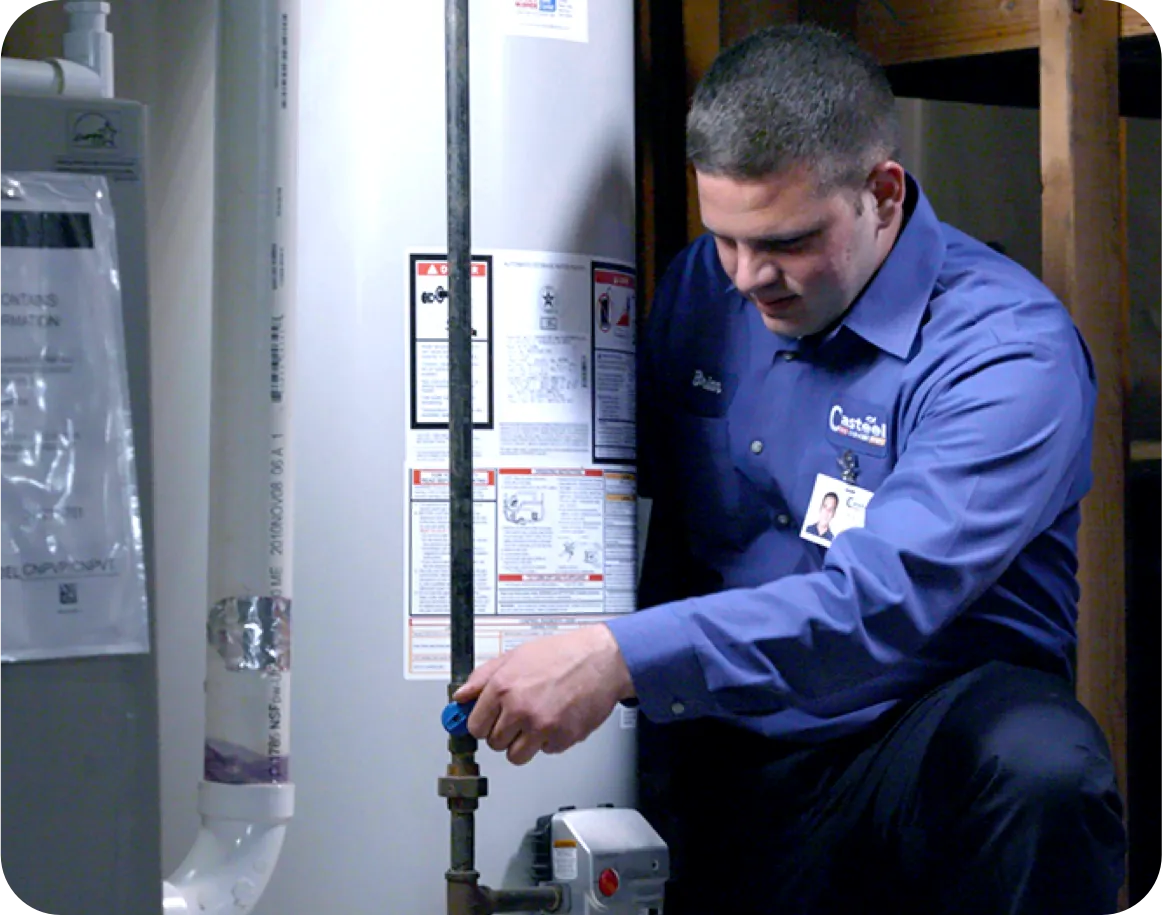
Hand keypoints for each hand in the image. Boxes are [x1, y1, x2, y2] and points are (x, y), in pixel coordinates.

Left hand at [452, 624, 634, 765]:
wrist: (601, 660)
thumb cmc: (562, 655)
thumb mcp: (516, 656)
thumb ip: (484, 677)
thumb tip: (461, 695)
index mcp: (503, 687)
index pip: (475, 726)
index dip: (482, 724)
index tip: (487, 723)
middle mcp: (520, 709)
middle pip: (494, 743)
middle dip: (504, 732)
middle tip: (518, 717)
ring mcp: (541, 726)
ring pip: (516, 756)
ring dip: (523, 743)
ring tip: (535, 721)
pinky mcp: (562, 739)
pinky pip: (544, 752)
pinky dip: (549, 740)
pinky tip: (555, 719)